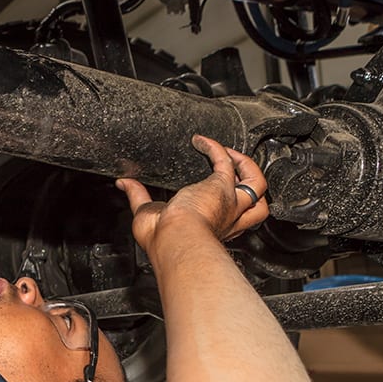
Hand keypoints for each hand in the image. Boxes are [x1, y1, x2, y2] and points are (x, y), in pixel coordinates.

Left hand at [115, 135, 268, 252]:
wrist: (173, 239)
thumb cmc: (164, 238)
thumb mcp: (147, 213)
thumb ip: (137, 196)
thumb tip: (124, 183)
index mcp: (214, 228)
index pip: (232, 217)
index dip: (227, 205)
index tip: (210, 193)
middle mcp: (228, 218)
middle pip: (258, 204)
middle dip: (249, 186)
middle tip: (234, 170)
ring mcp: (229, 203)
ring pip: (257, 184)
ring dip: (247, 165)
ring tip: (230, 153)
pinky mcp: (222, 187)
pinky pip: (228, 162)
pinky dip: (217, 148)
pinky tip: (203, 142)